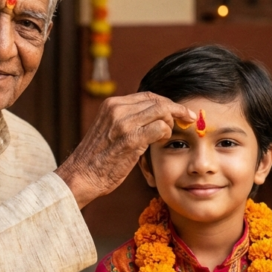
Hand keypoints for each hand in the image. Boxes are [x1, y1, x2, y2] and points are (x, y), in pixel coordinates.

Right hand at [55, 93, 195, 208]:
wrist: (81, 176)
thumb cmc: (97, 158)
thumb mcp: (109, 130)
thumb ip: (127, 120)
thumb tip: (153, 117)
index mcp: (111, 105)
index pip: (148, 95)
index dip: (167, 103)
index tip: (180, 111)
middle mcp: (117, 109)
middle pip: (157, 101)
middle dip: (177, 109)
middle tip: (189, 119)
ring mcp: (124, 124)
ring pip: (161, 111)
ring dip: (171, 123)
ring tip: (168, 135)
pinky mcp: (131, 140)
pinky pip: (160, 128)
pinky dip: (166, 134)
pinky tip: (162, 142)